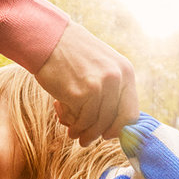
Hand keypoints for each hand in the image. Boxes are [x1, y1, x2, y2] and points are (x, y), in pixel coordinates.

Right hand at [33, 22, 139, 143]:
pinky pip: (79, 121)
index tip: (106, 134)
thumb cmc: (71, 55)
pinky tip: (60, 113)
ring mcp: (100, 87)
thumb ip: (111, 91)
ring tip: (71, 131)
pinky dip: (70, 122)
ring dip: (81, 132)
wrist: (47, 39)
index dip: (118, 129)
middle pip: (114, 123)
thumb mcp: (102, 66)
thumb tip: (112, 127)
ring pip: (95, 125)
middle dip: (98, 135)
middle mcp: (117, 79)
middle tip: (85, 140)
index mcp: (126, 72)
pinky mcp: (81, 94)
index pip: (131, 114)